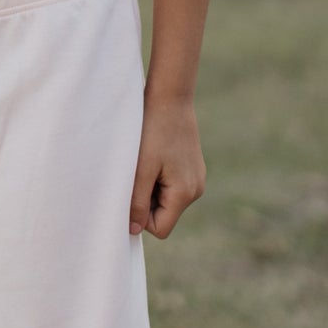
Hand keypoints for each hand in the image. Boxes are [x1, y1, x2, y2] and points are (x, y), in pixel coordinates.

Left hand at [131, 90, 205, 237]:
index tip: (130, 192)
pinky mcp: (192, 168)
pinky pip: (171, 186)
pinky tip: (154, 157)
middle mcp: (196, 190)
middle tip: (137, 174)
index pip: (160, 228)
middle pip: (164, 215)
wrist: (170, 98)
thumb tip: (133, 230)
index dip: (141, 217)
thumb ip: (137, 202)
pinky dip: (158, 178)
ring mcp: (196, 179)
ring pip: (166, 200)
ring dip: (151, 188)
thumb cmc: (153, 131)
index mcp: (185, 193)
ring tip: (146, 162)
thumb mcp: (141, 169)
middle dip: (146, 201)